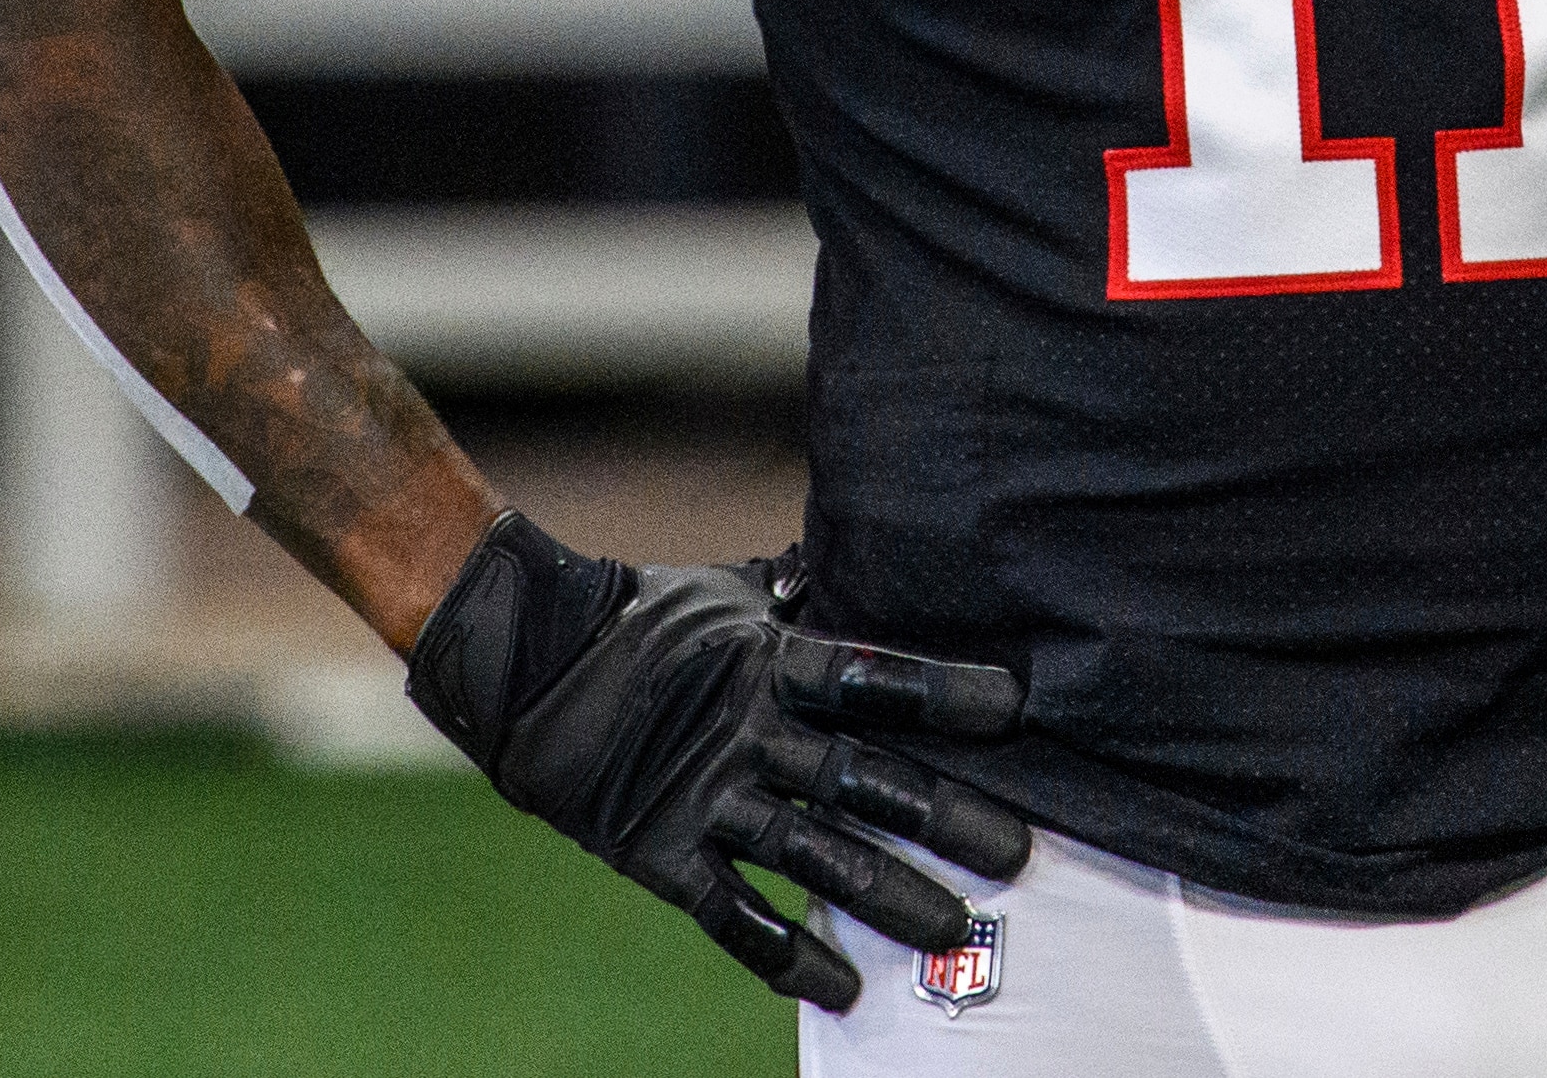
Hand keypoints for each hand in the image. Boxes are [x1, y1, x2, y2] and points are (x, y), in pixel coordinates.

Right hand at [406, 516, 1033, 1011]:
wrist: (528, 666)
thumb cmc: (645, 618)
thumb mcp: (729, 593)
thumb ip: (802, 594)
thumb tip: (868, 557)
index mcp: (768, 660)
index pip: (870, 675)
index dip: (940, 691)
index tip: (1013, 709)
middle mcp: (748, 732)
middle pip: (862, 778)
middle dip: (942, 816)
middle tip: (1017, 850)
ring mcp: (705, 797)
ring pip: (812, 855)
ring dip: (887, 895)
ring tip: (954, 930)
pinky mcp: (662, 851)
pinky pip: (731, 914)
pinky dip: (786, 954)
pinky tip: (842, 989)